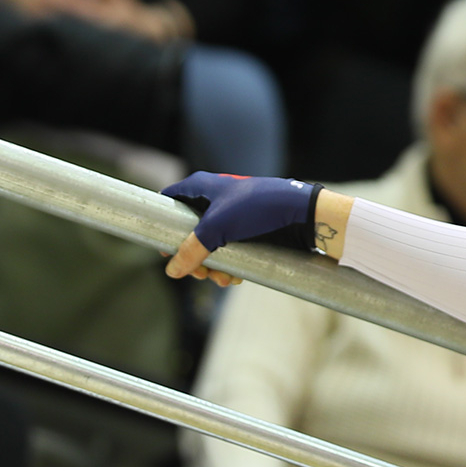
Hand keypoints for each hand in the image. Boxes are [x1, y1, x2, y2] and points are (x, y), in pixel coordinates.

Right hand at [162, 172, 323, 284]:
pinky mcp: (249, 233)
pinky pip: (230, 253)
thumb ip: (192, 248)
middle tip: (200, 273)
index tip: (164, 248)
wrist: (303, 213)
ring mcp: (232, 218)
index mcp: (203, 187)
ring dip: (212, 267)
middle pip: (188, 232)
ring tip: (223, 279)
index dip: (162, 223)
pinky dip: (230, 267)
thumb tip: (172, 270)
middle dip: (192, 257)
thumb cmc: (258, 207)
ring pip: (210, 247)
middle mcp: (215, 201)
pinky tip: (235, 278)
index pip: (170, 200)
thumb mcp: (218, 226)